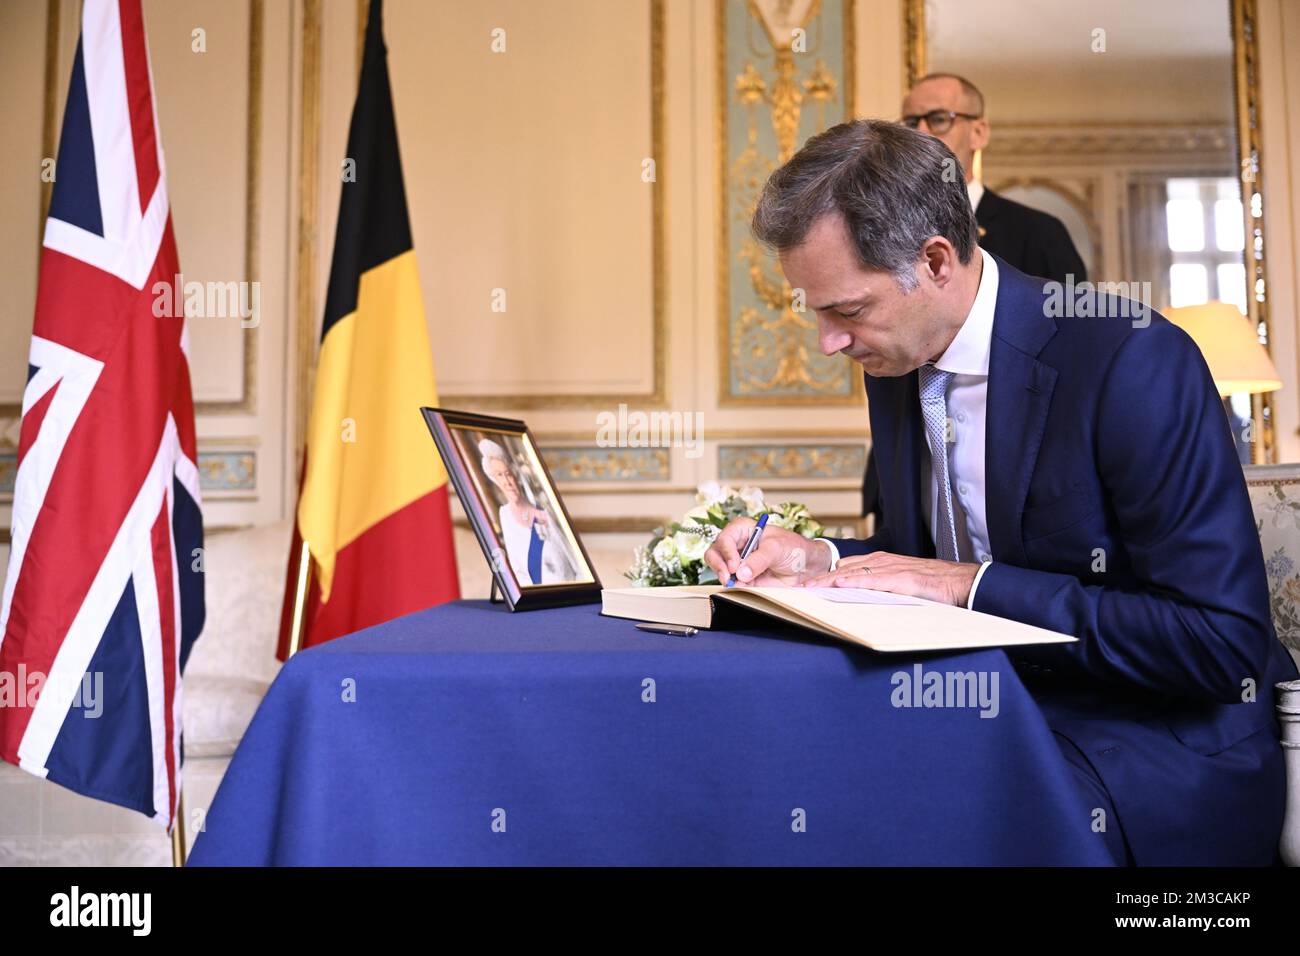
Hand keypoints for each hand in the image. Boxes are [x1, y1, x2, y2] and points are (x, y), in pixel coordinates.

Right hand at [703, 517, 832, 586]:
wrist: (807, 566)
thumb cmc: (794, 548)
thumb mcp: (777, 548)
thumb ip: (759, 559)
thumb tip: (741, 573)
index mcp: (744, 530)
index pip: (725, 538)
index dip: (726, 551)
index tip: (734, 565)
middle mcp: (738, 545)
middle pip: (715, 553)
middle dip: (719, 565)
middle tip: (727, 576)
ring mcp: (739, 562)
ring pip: (720, 569)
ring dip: (725, 577)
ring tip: (737, 583)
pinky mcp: (744, 578)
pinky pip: (732, 583)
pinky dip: (734, 586)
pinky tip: (744, 587)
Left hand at [801, 552, 980, 607]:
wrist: (959, 582)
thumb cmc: (931, 586)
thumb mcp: (900, 586)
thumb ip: (880, 589)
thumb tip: (859, 601)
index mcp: (880, 563)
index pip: (845, 567)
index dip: (825, 577)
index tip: (807, 587)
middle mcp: (881, 562)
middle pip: (842, 568)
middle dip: (820, 579)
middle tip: (799, 590)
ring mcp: (890, 568)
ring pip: (852, 572)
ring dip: (829, 581)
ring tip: (809, 590)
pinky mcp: (899, 578)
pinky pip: (871, 579)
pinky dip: (852, 581)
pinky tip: (838, 584)